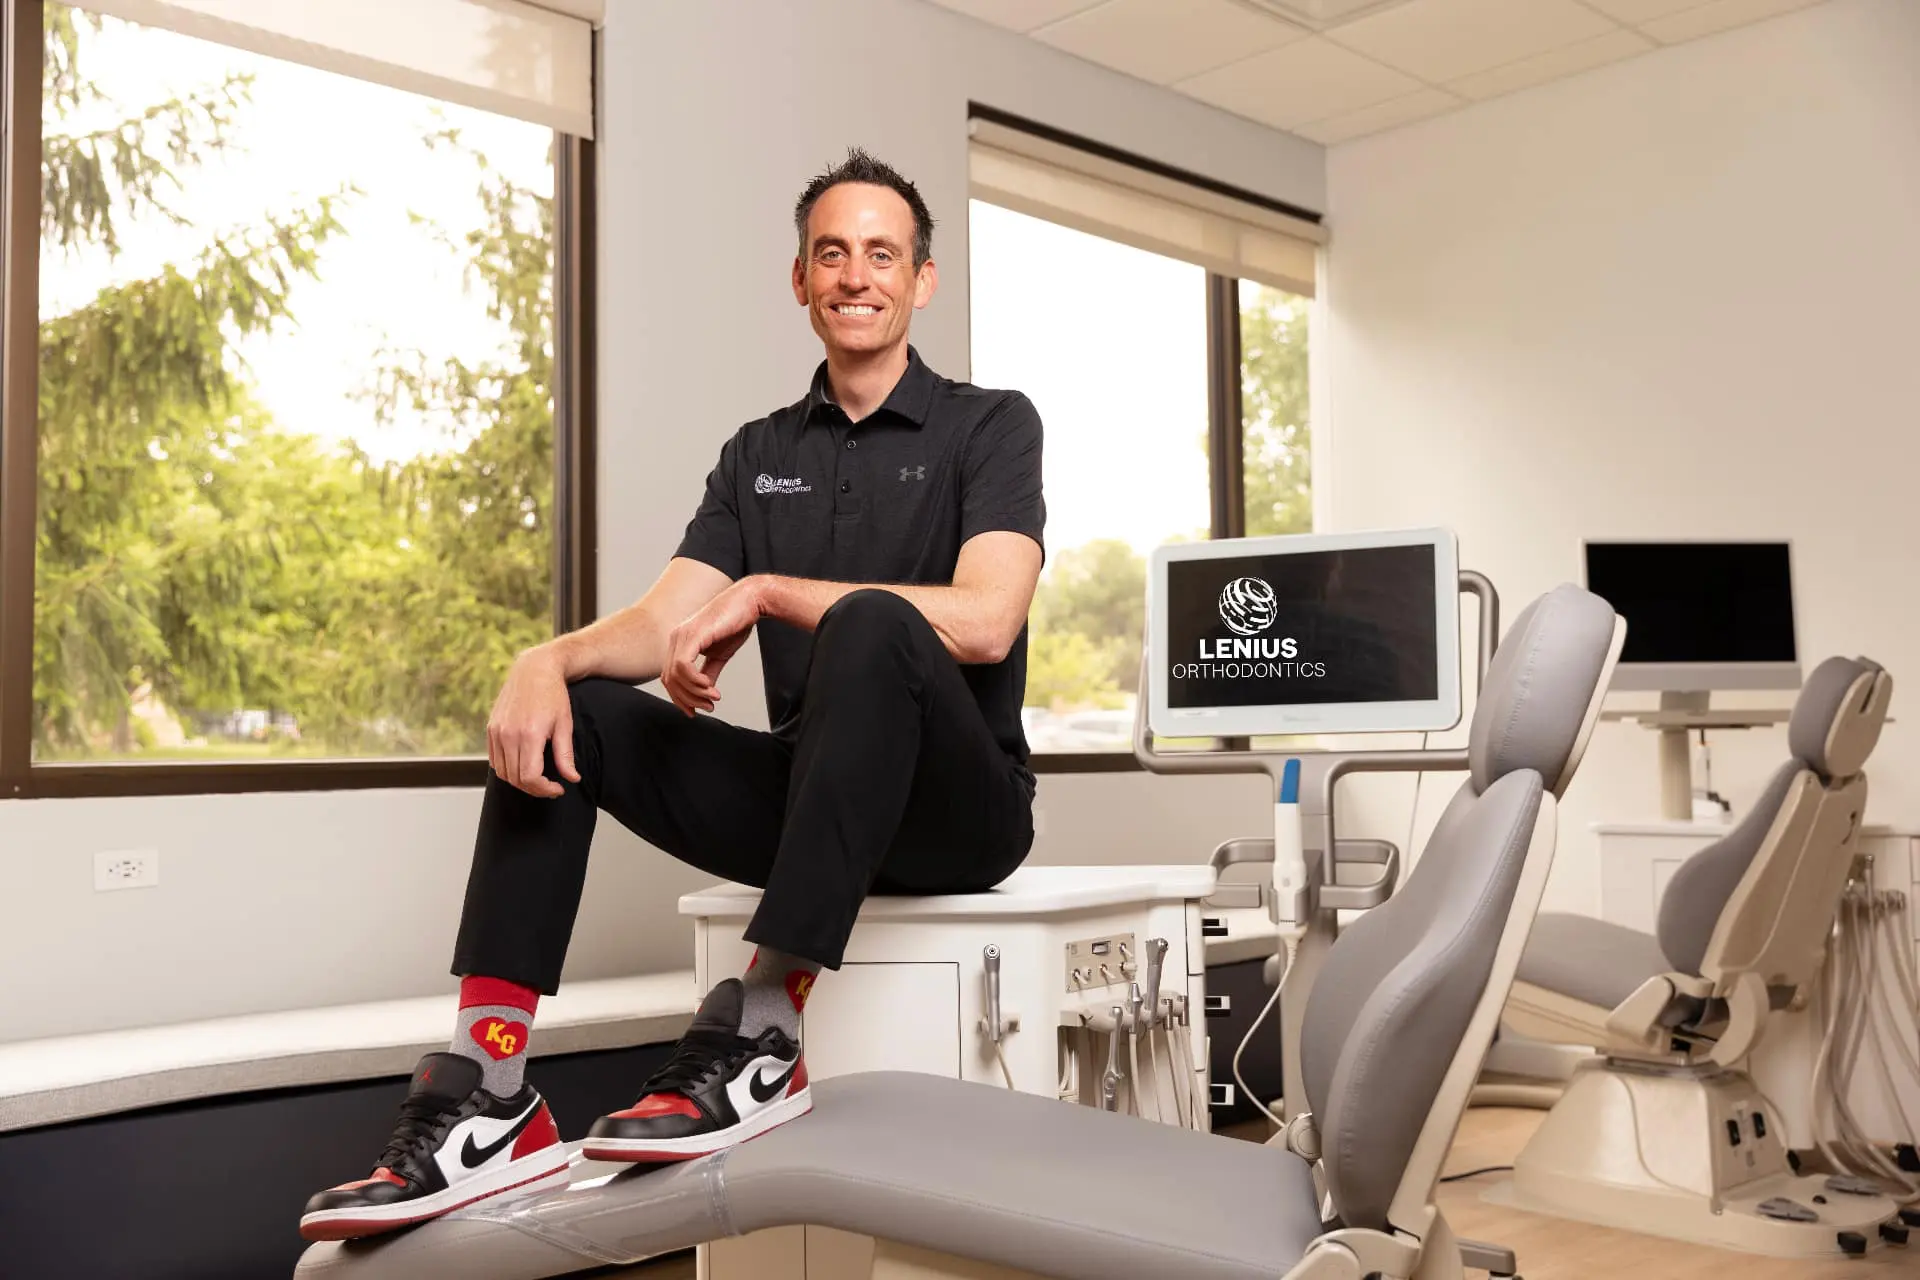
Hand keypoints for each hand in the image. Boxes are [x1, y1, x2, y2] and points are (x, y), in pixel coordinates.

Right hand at [486, 645, 580, 797]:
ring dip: (520, 782)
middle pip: (515, 778)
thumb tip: (572, 779)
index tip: (557, 789)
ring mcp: (496, 732)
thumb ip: (566, 755)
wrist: (534, 670)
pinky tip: (523, 766)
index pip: (530, 777)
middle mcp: (508, 734)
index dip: (544, 790)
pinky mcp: (490, 729)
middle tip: (550, 787)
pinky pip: (494, 760)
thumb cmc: (553, 696)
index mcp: (529, 734)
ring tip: (538, 779)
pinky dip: (507, 769)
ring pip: (503, 772)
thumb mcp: (565, 725)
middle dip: (534, 789)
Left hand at [662, 579, 763, 715]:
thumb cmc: (735, 624)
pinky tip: (710, 686)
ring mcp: (682, 635)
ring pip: (675, 675)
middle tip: (707, 707)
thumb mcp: (719, 655)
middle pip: (669, 679)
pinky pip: (684, 666)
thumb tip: (704, 691)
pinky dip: (696, 681)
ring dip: (695, 693)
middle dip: (687, 699)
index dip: (680, 698)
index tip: (695, 711)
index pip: (670, 676)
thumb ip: (708, 673)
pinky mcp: (693, 635)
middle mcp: (676, 637)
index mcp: (680, 642)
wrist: (750, 602)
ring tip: (713, 697)